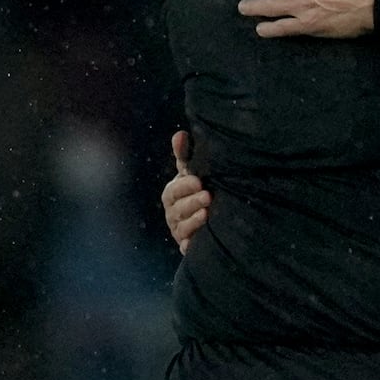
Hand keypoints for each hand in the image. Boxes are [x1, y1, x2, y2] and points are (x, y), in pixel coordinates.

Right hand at [161, 130, 209, 255]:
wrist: (207, 215)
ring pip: (182, 227)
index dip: (184, 186)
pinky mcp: (186, 244)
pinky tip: (200, 236)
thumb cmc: (196, 188)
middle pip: (177, 209)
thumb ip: (184, 155)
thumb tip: (179, 134)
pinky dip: (192, 242)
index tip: (198, 180)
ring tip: (207, 213)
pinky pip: (187, 245)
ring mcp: (178, 230)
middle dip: (191, 202)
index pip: (173, 190)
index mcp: (172, 194)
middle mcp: (172, 213)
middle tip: (207, 195)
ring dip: (193, 221)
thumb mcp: (191, 172)